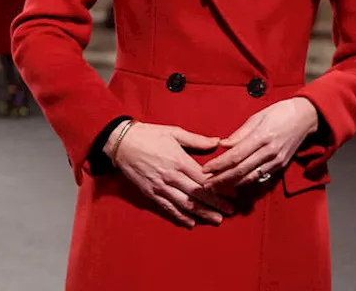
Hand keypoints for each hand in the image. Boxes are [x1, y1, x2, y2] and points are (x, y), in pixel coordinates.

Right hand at [113, 122, 231, 227]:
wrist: (122, 143)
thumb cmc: (150, 135)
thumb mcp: (176, 132)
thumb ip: (198, 140)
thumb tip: (218, 142)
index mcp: (180, 161)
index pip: (205, 180)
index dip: (220, 190)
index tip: (233, 196)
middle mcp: (171, 177)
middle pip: (197, 195)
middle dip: (215, 205)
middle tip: (230, 212)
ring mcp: (160, 187)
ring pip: (184, 204)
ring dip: (201, 214)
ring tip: (216, 220)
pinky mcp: (150, 194)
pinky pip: (166, 208)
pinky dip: (179, 217)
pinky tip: (190, 223)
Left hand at [203, 97, 319, 186]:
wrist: (307, 117)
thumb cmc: (281, 112)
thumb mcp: (258, 116)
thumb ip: (240, 134)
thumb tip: (222, 145)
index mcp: (262, 136)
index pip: (235, 155)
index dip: (218, 165)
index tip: (205, 170)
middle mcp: (269, 151)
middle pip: (240, 170)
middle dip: (221, 179)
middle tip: (205, 185)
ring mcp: (276, 160)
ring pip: (250, 177)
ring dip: (231, 184)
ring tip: (216, 188)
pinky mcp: (280, 165)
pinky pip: (260, 177)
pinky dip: (246, 182)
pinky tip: (234, 185)